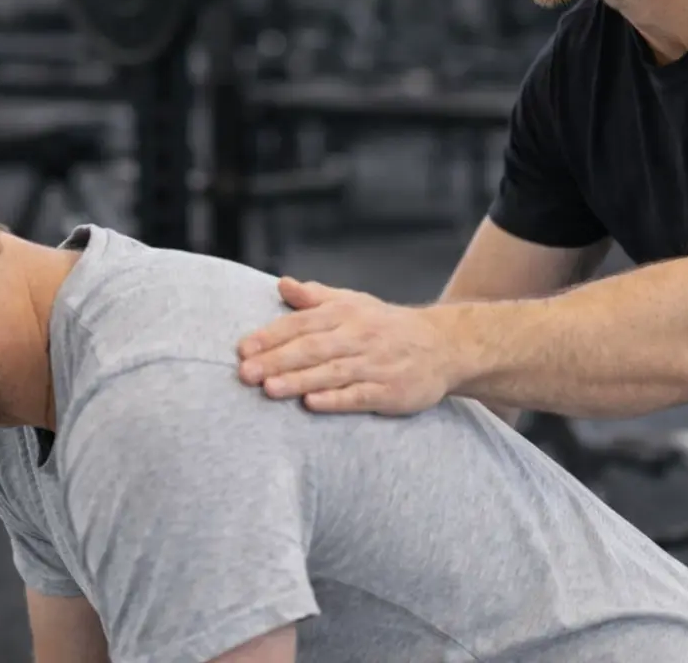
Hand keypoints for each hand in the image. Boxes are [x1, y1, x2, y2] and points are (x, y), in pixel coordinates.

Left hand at [236, 277, 457, 414]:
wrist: (443, 345)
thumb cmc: (386, 325)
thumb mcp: (354, 303)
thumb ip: (316, 297)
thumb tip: (283, 284)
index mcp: (346, 313)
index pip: (302, 323)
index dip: (271, 336)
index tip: (243, 349)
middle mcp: (359, 336)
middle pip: (312, 348)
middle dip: (277, 360)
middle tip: (245, 373)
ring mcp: (375, 364)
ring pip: (331, 373)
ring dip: (299, 381)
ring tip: (269, 389)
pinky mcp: (390, 391)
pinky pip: (359, 396)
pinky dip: (336, 399)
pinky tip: (312, 404)